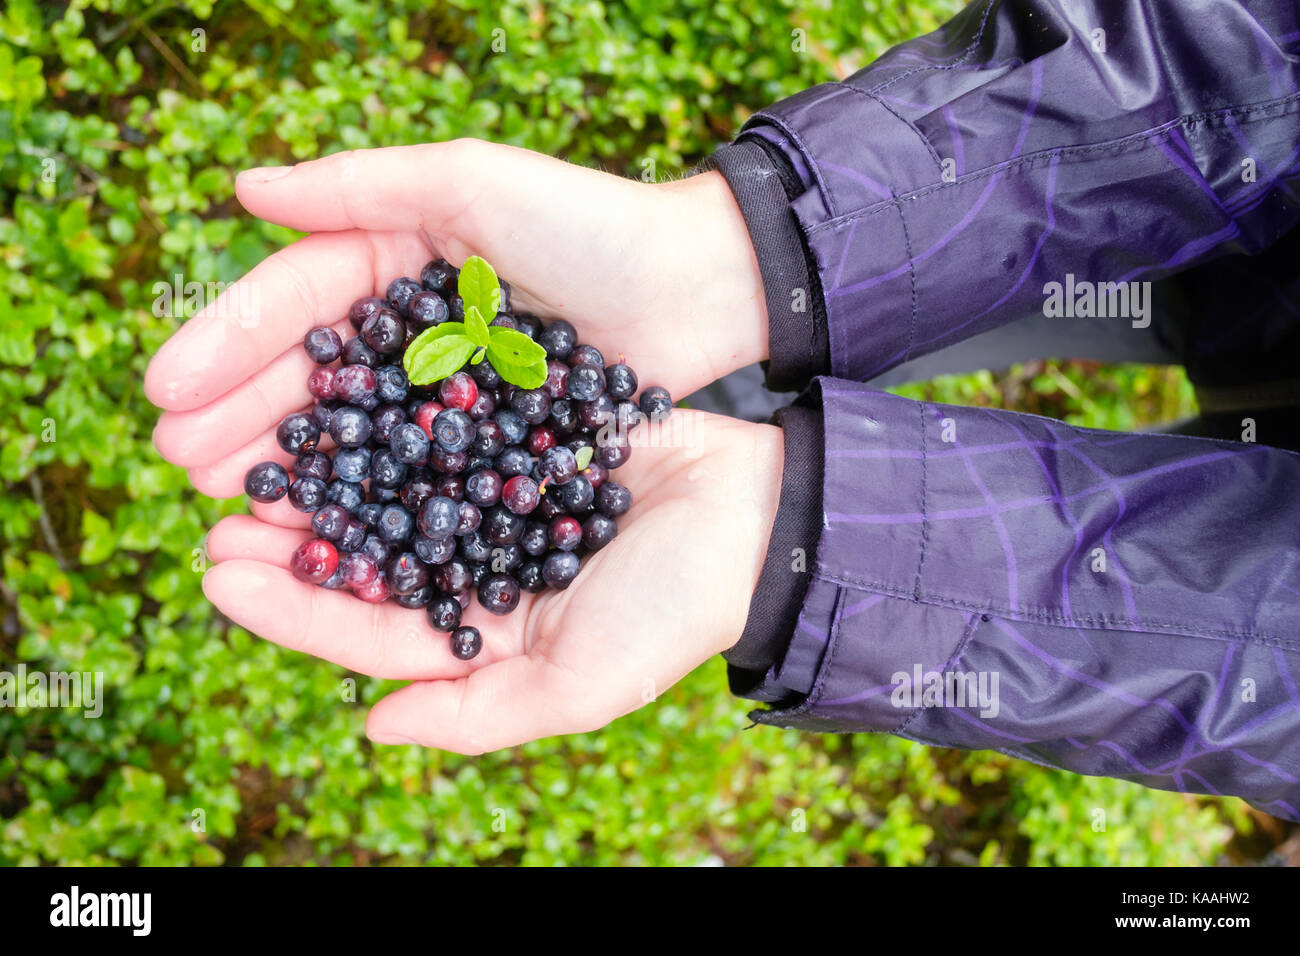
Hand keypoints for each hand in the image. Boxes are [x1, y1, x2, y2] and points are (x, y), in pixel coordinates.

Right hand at [145, 139, 767, 496]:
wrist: (697, 286)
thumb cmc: (588, 223)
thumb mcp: (470, 183)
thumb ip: (360, 186)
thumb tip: (242, 190)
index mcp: (395, 259)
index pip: (294, 301)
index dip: (226, 343)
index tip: (165, 389)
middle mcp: (412, 328)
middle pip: (312, 375)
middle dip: (242, 416)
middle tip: (182, 463)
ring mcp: (449, 390)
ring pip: (355, 430)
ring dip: (289, 465)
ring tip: (229, 503)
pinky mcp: (491, 440)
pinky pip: (417, 471)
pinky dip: (369, 498)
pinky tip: (321, 529)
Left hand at [200, 410, 781, 750]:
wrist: (757, 513)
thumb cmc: (676, 608)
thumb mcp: (580, 684)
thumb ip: (477, 714)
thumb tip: (372, 728)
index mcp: (482, 636)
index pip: (368, 632)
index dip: (292, 609)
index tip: (219, 572)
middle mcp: (475, 569)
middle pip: (364, 556)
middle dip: (289, 535)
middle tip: (214, 505)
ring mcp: (493, 500)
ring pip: (388, 486)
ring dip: (324, 469)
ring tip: (259, 444)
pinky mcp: (516, 436)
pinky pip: (439, 423)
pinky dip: (386, 411)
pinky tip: (337, 386)